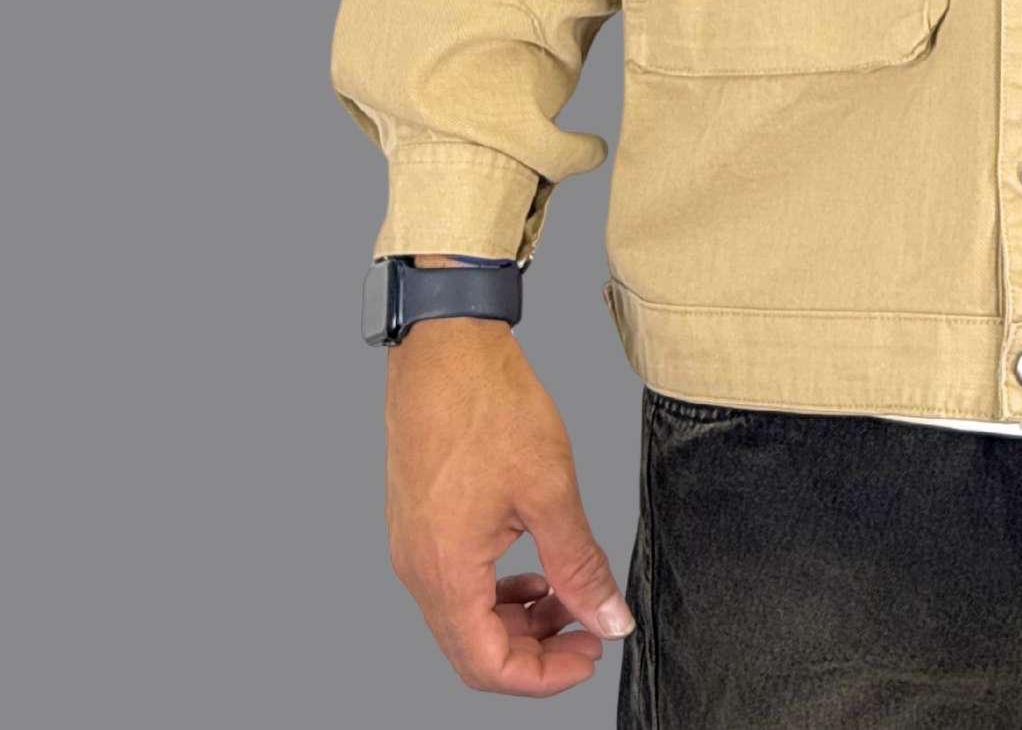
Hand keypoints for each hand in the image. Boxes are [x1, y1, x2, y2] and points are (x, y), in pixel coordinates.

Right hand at [383, 281, 633, 694]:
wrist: (446, 347)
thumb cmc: (488, 405)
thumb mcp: (550, 489)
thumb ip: (579, 564)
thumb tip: (607, 618)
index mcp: (444, 572)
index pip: (488, 666)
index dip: (545, 675)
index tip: (590, 652)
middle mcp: (419, 569)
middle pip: (474, 649)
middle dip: (535, 649)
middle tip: (588, 626)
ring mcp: (414, 547)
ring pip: (465, 617)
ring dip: (519, 618)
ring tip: (568, 591)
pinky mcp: (419, 523)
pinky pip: (456, 582)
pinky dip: (498, 588)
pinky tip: (534, 565)